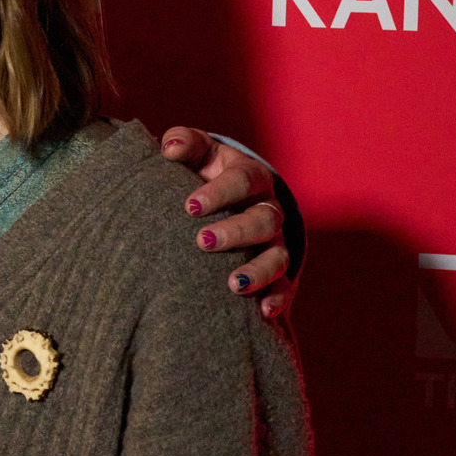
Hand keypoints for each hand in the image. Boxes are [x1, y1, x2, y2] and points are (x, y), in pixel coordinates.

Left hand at [160, 127, 296, 317]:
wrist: (224, 196)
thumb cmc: (204, 170)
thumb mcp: (197, 151)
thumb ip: (183, 143)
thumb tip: (169, 149)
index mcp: (251, 176)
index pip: (242, 180)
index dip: (219, 192)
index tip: (189, 206)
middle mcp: (269, 208)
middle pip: (265, 220)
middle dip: (235, 232)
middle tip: (201, 241)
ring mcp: (276, 241)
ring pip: (278, 257)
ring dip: (257, 271)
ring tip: (232, 285)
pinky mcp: (277, 271)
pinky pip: (286, 287)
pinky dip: (277, 299)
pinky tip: (261, 312)